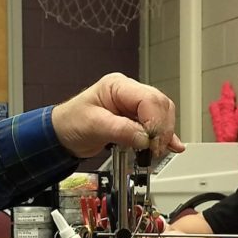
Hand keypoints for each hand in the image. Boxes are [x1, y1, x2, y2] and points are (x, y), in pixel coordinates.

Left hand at [51, 73, 183, 158]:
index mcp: (118, 86)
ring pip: (163, 115)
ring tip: (155, 151)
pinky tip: (173, 146)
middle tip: (154, 149)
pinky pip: (158, 126)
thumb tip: (145, 139)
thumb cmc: (71, 123)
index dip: (154, 121)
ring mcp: (134, 106)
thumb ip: (121, 130)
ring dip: (164, 134)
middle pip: (160, 105)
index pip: (148, 98)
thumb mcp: (93, 125)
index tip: (150, 141)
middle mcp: (130, 93)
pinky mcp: (137, 120)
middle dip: (161, 129)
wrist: (63, 135)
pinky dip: (165, 137)